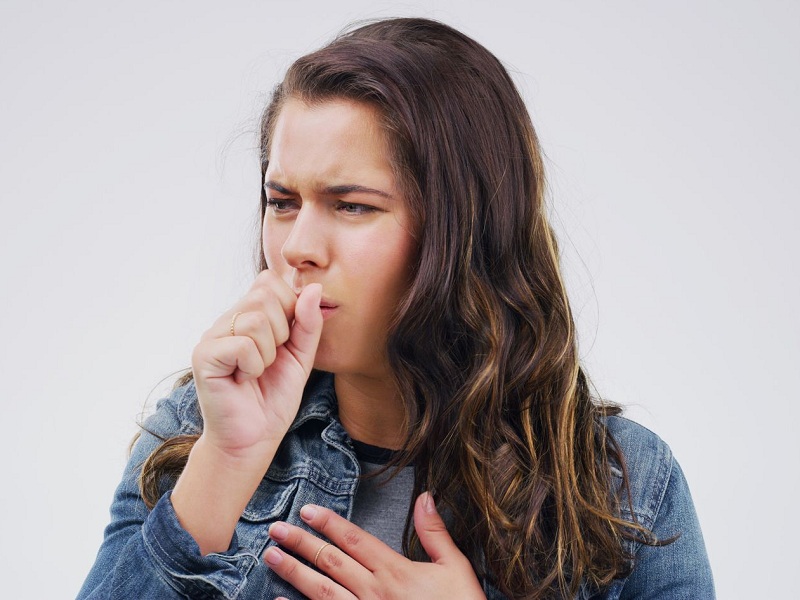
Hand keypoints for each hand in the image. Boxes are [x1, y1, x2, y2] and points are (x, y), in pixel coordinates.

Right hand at [191, 270, 322, 459]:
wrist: (253, 438)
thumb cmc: (274, 398)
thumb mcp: (301, 356)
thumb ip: (308, 322)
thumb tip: (313, 287)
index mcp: (247, 315)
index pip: (269, 281)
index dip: (288, 308)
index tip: (284, 342)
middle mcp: (227, 320)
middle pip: (264, 295)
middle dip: (281, 333)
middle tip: (268, 361)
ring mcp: (212, 336)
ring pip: (255, 320)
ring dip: (267, 354)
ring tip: (255, 372)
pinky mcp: (204, 355)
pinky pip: (243, 345)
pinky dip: (253, 366)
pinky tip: (243, 380)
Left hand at [264, 492, 485, 599]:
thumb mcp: (455, 568)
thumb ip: (435, 533)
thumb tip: (425, 496)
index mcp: (395, 572)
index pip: (354, 540)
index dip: (329, 523)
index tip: (307, 510)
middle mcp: (374, 592)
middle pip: (330, 562)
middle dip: (301, 542)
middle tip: (276, 528)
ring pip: (322, 591)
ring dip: (294, 572)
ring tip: (271, 556)